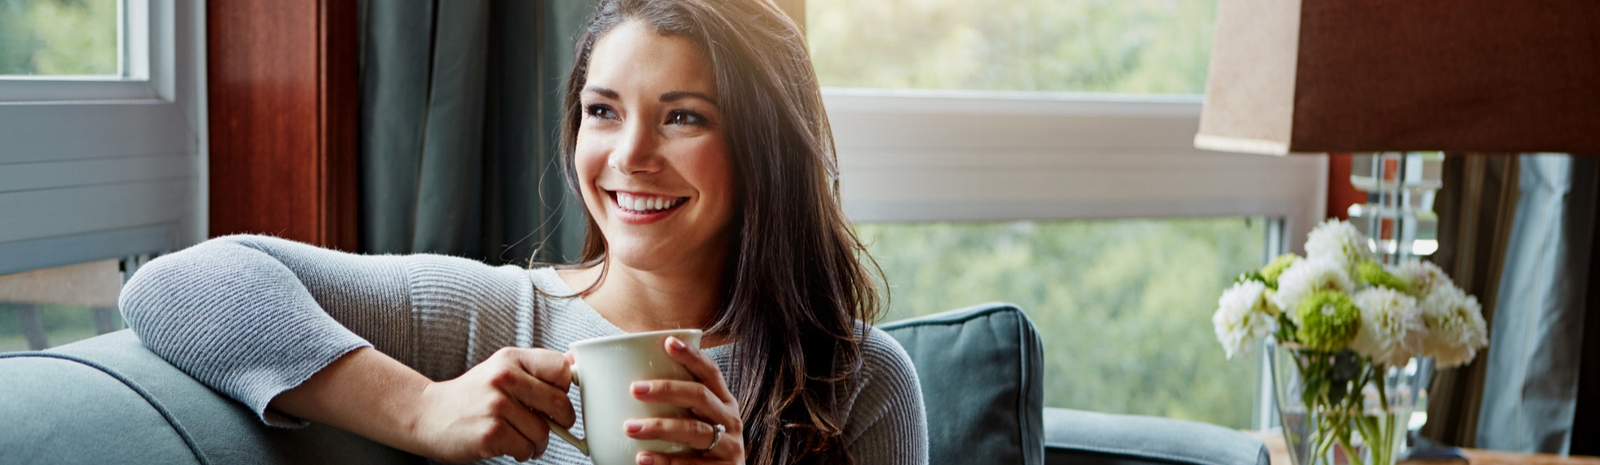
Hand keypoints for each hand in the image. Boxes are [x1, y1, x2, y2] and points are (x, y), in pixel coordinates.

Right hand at [410, 347, 575, 462]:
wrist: (428, 415)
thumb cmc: (473, 395)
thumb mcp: (502, 369)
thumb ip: (537, 369)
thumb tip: (576, 362)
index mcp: (512, 359)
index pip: (561, 369)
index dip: (564, 389)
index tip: (556, 399)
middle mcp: (505, 378)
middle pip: (559, 403)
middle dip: (561, 421)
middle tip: (551, 425)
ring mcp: (497, 406)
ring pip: (544, 431)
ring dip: (538, 441)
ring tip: (521, 437)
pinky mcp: (491, 433)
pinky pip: (527, 448)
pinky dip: (523, 452)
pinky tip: (508, 444)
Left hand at [624, 336, 744, 464]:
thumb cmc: (699, 449)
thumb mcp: (695, 422)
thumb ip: (673, 404)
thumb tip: (624, 380)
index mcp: (723, 401)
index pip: (710, 372)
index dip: (692, 355)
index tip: (667, 342)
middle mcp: (730, 420)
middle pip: (701, 396)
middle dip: (668, 389)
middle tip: (635, 389)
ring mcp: (729, 446)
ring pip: (694, 431)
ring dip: (660, 427)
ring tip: (629, 428)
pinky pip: (691, 464)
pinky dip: (665, 462)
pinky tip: (642, 458)